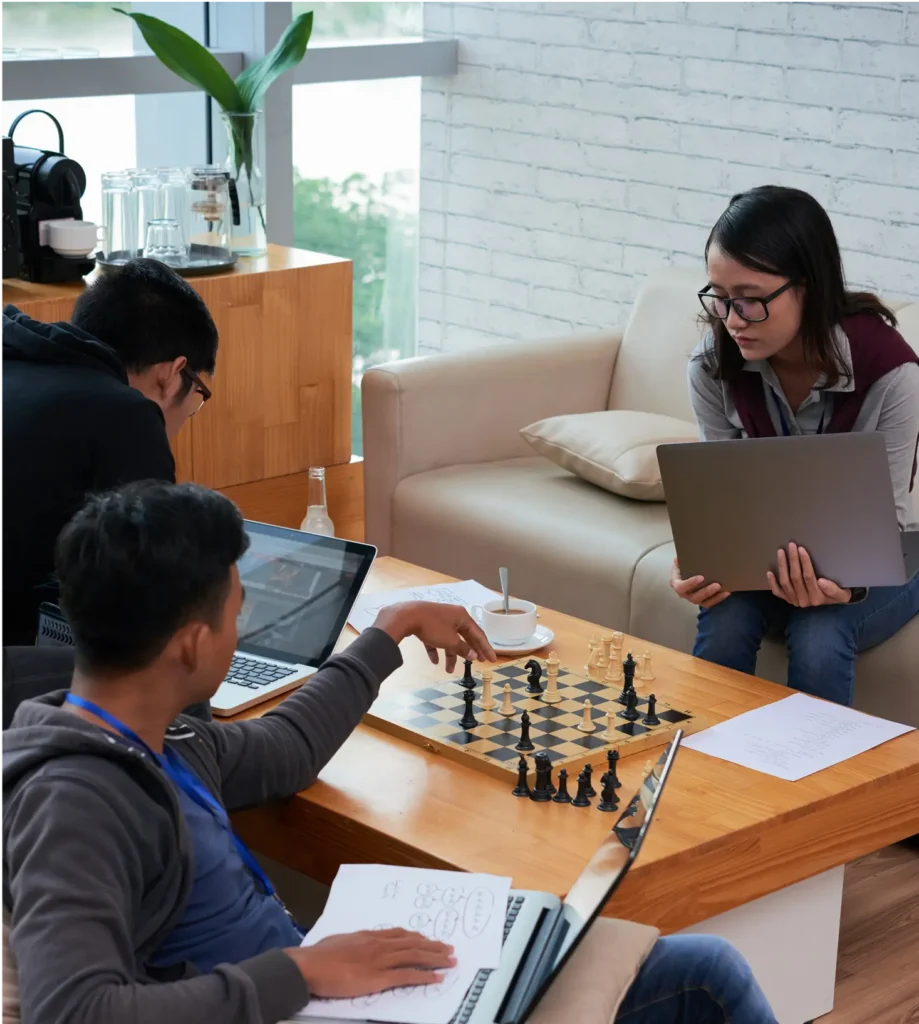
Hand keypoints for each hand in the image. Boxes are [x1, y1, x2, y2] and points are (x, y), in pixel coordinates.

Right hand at [288, 928, 455, 997]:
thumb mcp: (339, 941)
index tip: (428, 939)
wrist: (311, 965)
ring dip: (436, 958)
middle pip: (413, 943)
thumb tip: (353, 945)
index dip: (417, 937)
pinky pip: (408, 976)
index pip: (400, 935)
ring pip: (415, 956)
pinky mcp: (379, 978)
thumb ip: (352, 943)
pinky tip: (437, 977)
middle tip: (449, 948)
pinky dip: (425, 976)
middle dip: (433, 946)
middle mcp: (379, 945)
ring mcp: (381, 960)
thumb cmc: (320, 955)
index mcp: (369, 936)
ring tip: (450, 960)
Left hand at [374, 601, 496, 671]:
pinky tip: (434, 661)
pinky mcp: (427, 624)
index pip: (478, 634)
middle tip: (479, 662)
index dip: (486, 648)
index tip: (492, 659)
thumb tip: (474, 655)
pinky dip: (436, 649)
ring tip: (449, 670)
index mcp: (462, 616)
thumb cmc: (432, 626)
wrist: (407, 616)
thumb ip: (463, 648)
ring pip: (449, 640)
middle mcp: (452, 616)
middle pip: (465, 636)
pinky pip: (435, 639)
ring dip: (450, 655)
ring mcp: (439, 620)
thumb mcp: (450, 640)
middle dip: (470, 651)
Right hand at [669, 558, 730, 608]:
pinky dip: (719, 598)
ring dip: (715, 597)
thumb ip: (679, 562)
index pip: (681, 587)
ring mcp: (694, 599)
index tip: (701, 577)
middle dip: (706, 591)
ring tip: (724, 590)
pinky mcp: (702, 602)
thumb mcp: (680, 564)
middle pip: (694, 597)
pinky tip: (726, 592)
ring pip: (704, 602)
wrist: (688, 574)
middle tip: (717, 585)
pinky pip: (711, 603)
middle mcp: (685, 594)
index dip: (690, 583)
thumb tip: (677, 559)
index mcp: (677, 584)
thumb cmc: (684, 568)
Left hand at [767, 543, 850, 606]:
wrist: (834, 604)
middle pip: (795, 577)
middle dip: (793, 560)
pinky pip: (778, 592)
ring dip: (782, 566)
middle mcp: (804, 600)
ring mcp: (794, 601)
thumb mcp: (842, 593)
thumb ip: (833, 589)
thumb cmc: (839, 594)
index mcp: (817, 597)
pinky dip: (772, 583)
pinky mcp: (788, 600)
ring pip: (785, 582)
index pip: (808, 577)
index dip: (804, 562)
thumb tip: (821, 581)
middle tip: (791, 545)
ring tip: (781, 552)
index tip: (801, 549)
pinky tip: (769, 572)